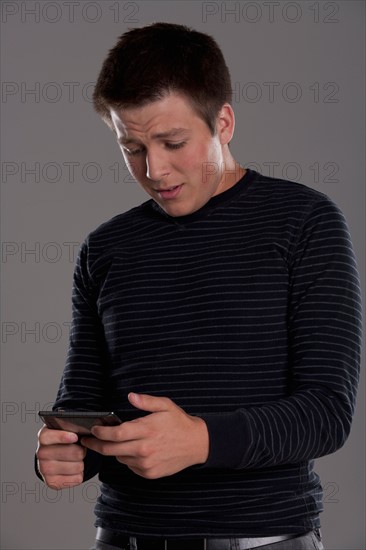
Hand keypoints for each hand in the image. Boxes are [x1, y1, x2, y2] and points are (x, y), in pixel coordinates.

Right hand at [36, 425, 85, 488]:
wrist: (57, 458)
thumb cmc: (65, 441)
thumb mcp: (66, 430)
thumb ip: (71, 427)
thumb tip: (81, 429)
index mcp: (43, 437)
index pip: (47, 437)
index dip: (62, 437)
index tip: (75, 437)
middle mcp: (41, 453)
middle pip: (70, 452)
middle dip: (81, 451)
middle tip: (80, 449)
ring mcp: (45, 469)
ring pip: (76, 466)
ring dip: (81, 463)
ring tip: (77, 459)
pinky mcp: (52, 482)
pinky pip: (77, 479)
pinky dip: (80, 474)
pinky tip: (74, 470)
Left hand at [80, 393, 208, 478]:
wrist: (197, 444)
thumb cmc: (179, 423)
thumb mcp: (165, 405)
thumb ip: (146, 401)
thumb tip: (131, 396)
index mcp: (146, 430)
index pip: (115, 433)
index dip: (100, 432)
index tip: (93, 429)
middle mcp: (144, 449)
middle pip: (111, 450)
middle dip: (96, 445)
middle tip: (87, 441)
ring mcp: (146, 463)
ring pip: (119, 458)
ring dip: (115, 451)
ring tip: (116, 442)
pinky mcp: (149, 473)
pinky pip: (130, 466)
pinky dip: (128, 458)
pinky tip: (134, 450)